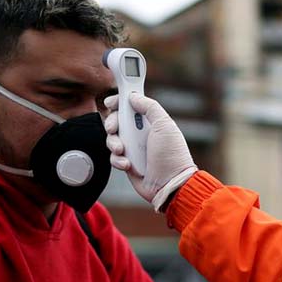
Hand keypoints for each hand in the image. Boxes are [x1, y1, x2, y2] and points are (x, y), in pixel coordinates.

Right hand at [104, 93, 197, 210]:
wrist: (170, 184)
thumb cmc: (171, 155)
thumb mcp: (164, 124)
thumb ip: (149, 107)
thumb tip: (133, 96)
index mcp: (150, 121)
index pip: (130, 106)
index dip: (118, 102)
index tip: (110, 103)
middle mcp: (141, 133)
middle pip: (116, 120)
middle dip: (111, 123)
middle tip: (114, 128)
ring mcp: (133, 149)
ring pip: (112, 139)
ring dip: (113, 143)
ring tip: (122, 150)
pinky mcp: (127, 163)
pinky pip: (113, 157)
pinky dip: (118, 160)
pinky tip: (127, 165)